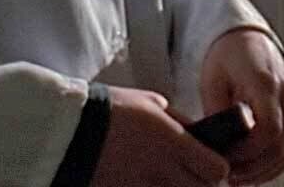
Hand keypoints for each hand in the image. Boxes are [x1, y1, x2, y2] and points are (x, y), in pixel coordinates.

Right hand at [92, 86, 230, 186]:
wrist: (66, 131)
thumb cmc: (109, 111)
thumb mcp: (150, 104)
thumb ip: (178, 121)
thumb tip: (199, 134)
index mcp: (172, 141)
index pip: (217, 170)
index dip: (217, 170)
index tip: (210, 165)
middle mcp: (162, 169)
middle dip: (200, 184)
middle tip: (189, 175)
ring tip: (165, 179)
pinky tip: (144, 182)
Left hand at [198, 28, 283, 184]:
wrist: (247, 37)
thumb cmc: (227, 55)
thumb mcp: (212, 80)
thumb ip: (217, 111)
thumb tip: (217, 146)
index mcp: (266, 83)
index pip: (269, 129)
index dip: (248, 152)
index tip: (226, 160)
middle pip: (280, 146)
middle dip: (254, 168)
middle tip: (228, 177)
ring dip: (264, 170)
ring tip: (237, 178)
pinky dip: (272, 163)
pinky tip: (252, 169)